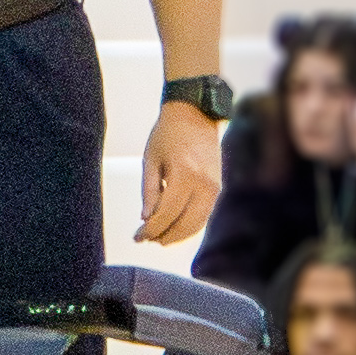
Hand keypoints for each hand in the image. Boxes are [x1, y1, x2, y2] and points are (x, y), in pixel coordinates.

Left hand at [137, 99, 221, 251]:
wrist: (195, 114)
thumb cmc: (167, 134)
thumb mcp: (150, 161)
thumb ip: (149, 192)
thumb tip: (147, 219)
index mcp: (184, 174)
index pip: (166, 213)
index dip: (150, 229)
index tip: (137, 237)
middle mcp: (204, 183)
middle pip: (184, 223)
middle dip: (163, 236)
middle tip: (145, 239)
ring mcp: (214, 186)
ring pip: (197, 223)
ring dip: (177, 235)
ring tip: (158, 237)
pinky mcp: (218, 187)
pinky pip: (204, 215)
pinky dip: (190, 225)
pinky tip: (174, 227)